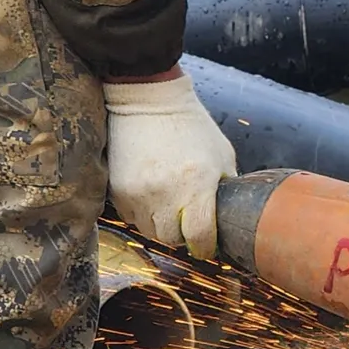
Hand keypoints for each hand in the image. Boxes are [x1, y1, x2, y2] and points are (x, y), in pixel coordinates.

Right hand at [103, 73, 237, 259]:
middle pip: (172, 239)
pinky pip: (131, 218)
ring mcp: (138, 193)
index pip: (200, 236)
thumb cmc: (191, 126)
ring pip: (149, 231)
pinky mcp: (118, 190)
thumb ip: (227, 186)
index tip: (208, 247)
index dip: (206, 247)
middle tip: (189, 220)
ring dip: (161, 225)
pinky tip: (152, 194)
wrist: (148, 101)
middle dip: (183, 234)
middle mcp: (165, 193)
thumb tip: (230, 215)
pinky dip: (143, 213)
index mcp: (197, 183)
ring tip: (170, 203)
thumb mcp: (221, 153)